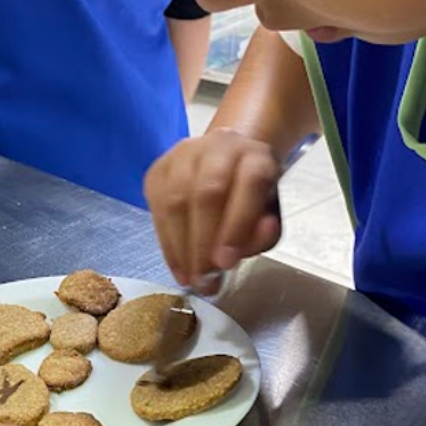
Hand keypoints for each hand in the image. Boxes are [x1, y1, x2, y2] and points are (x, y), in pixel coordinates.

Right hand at [144, 129, 281, 286]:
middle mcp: (219, 147)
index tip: (226, 264)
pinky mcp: (159, 169)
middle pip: (207, 192)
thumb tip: (236, 253)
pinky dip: (167, 243)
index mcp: (256, 156)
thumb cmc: (251, 196)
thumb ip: (262, 235)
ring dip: (181, 246)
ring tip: (190, 278)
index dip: (237, 225)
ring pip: (176, 200)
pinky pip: (157, 208)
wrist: (227, 159)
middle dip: (203, 242)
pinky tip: (177, 265)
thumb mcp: (269, 215)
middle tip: (204, 278)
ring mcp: (184, 154)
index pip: (250, 184)